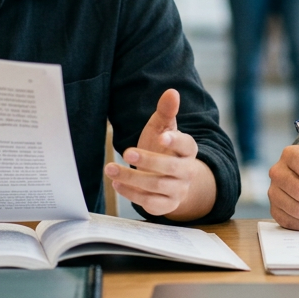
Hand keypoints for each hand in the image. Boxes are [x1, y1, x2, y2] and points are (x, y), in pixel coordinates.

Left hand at [106, 89, 202, 216]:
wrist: (169, 179)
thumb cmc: (163, 148)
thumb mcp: (164, 128)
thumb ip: (166, 111)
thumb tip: (171, 92)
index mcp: (188, 150)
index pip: (187, 145)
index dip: (176, 141)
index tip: (162, 136)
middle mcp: (186, 171)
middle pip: (171, 168)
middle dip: (148, 161)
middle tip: (126, 151)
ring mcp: (177, 190)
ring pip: (157, 186)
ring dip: (132, 178)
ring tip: (110, 168)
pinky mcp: (166, 205)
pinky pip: (150, 203)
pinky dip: (132, 194)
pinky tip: (117, 184)